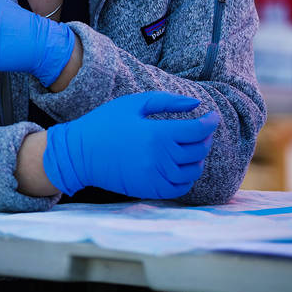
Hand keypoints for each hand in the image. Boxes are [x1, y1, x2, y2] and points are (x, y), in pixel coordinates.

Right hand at [42, 91, 218, 198]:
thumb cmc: (106, 123)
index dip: (210, 122)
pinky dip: (188, 178)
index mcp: (157, 133)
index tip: (212, 116)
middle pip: (198, 150)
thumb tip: (197, 103)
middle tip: (201, 130)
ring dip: (199, 158)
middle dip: (205, 138)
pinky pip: (180, 188)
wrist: (79, 153)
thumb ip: (168, 101)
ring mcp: (156, 176)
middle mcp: (160, 157)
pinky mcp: (150, 189)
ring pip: (193, 170)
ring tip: (192, 148)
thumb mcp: (134, 104)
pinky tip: (183, 167)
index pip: (198, 130)